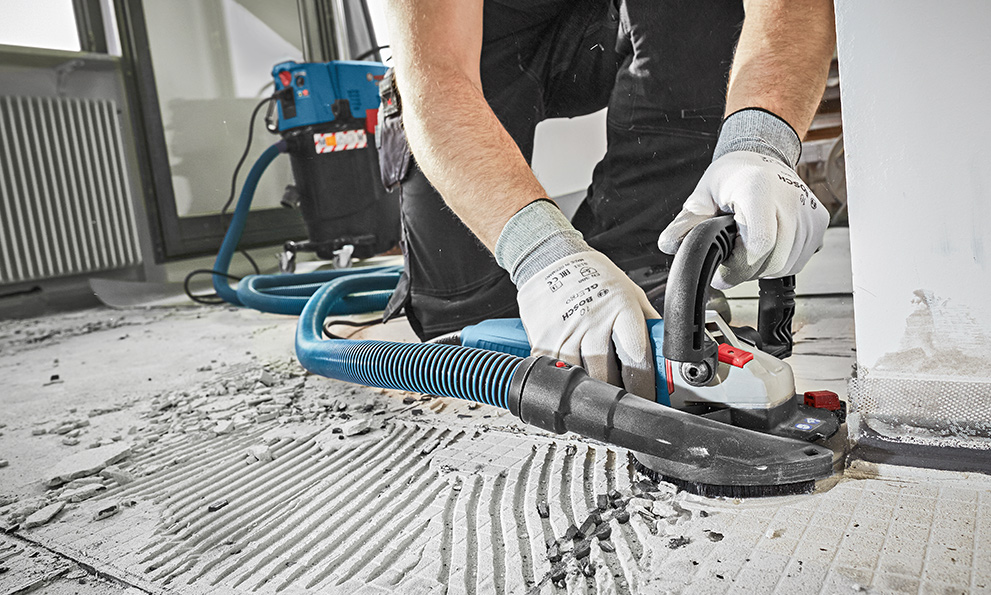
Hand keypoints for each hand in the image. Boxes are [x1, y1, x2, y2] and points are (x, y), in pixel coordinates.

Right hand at [516, 250, 658, 397]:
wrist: (550, 258)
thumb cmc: (593, 275)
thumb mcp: (630, 292)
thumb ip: (648, 322)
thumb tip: (668, 351)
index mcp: (621, 309)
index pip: (637, 360)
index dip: (644, 386)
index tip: (647, 397)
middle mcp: (593, 321)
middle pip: (607, 377)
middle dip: (618, 392)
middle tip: (624, 397)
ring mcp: (566, 332)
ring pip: (580, 379)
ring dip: (591, 389)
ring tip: (599, 389)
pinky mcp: (543, 340)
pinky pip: (555, 372)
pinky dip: (564, 379)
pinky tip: (572, 376)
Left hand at [657, 150, 828, 288]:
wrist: (760, 158)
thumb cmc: (732, 176)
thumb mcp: (701, 197)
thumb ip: (685, 224)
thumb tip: (670, 244)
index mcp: (758, 188)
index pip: (759, 244)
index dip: (738, 267)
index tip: (722, 270)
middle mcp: (789, 198)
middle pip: (773, 260)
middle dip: (747, 270)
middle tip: (731, 257)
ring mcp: (808, 210)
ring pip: (787, 265)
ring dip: (763, 267)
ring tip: (748, 245)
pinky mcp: (819, 221)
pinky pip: (799, 260)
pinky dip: (780, 261)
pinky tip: (768, 244)